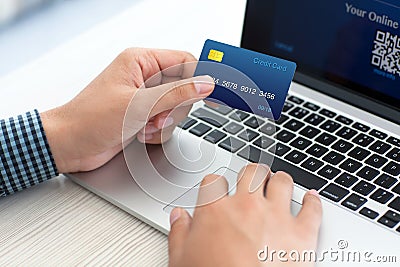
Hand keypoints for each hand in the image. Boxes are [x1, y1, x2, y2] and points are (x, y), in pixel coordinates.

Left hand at [40, 48, 213, 172]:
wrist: (69, 145)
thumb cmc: (89, 119)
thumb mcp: (138, 105)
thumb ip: (176, 94)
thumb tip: (205, 84)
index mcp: (141, 62)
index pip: (185, 61)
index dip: (199, 77)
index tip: (211, 93)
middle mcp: (144, 77)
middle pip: (184, 89)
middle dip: (175, 108)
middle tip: (158, 116)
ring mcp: (144, 98)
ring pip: (177, 109)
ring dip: (164, 123)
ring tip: (144, 127)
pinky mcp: (143, 116)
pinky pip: (166, 123)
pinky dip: (157, 132)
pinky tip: (139, 134)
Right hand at [168, 164, 321, 266]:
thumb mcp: (181, 260)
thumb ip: (179, 233)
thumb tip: (179, 217)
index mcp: (216, 211)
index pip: (213, 181)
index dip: (214, 185)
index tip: (216, 191)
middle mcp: (247, 207)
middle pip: (251, 173)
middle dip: (251, 175)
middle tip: (251, 182)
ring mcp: (277, 217)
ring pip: (282, 182)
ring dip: (279, 181)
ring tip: (278, 185)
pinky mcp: (302, 234)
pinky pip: (312, 209)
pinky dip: (313, 202)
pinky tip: (311, 199)